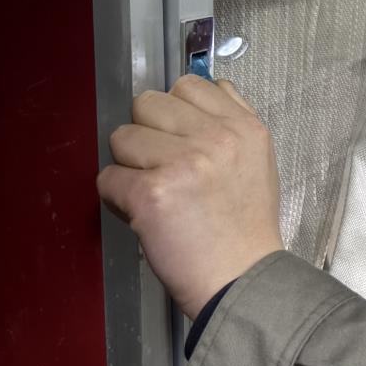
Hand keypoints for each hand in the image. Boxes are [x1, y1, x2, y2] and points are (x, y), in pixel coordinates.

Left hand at [97, 75, 283, 318]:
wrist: (242, 281)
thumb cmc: (246, 228)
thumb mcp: (257, 162)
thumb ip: (232, 121)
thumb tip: (204, 88)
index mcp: (243, 127)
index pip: (187, 85)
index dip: (174, 114)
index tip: (180, 142)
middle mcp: (215, 138)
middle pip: (148, 104)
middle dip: (147, 135)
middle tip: (163, 170)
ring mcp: (182, 164)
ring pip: (122, 137)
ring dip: (130, 166)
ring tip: (154, 195)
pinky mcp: (151, 194)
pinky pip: (108, 178)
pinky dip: (117, 199)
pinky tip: (142, 215)